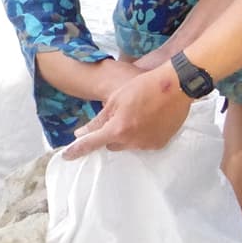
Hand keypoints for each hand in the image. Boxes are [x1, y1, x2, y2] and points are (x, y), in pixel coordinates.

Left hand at [63, 62, 188, 157]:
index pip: (91, 143)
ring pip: (127, 144)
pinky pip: (142, 144)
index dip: (77, 150)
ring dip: (126, 134)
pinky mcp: (159, 144)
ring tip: (136, 114)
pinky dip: (141, 135)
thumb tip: (81, 133)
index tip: (66, 156)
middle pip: (111, 144)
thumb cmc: (142, 88)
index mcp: (117, 129)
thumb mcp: (115, 100)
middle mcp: (131, 141)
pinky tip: (148, 120)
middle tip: (118, 116)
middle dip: (110, 134)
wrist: (175, 87)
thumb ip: (98, 120)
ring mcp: (147, 145)